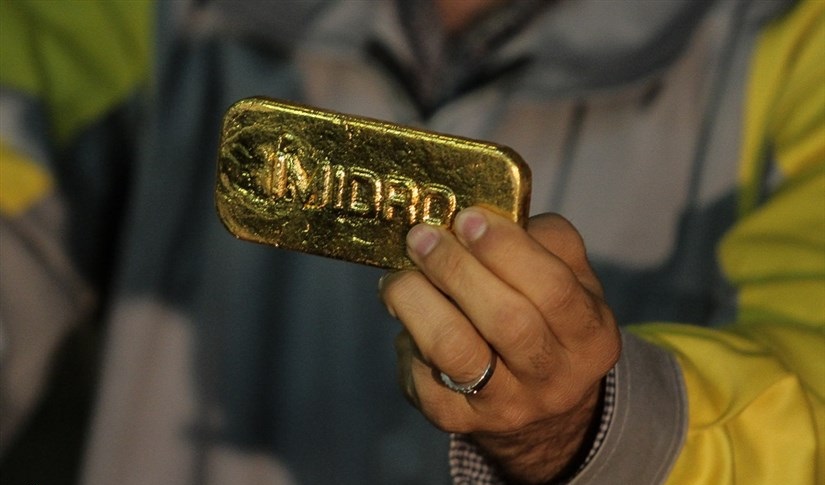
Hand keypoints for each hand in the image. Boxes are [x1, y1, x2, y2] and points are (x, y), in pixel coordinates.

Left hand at [380, 207, 620, 482]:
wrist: (544, 412)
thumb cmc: (550, 321)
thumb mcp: (573, 281)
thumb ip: (545, 241)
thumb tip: (484, 215)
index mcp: (590, 334)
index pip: (554, 289)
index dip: (507, 250)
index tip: (467, 217)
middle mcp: (554, 377)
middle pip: (506, 322)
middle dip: (456, 269)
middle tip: (422, 237)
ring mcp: (506, 405)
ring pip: (456, 352)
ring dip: (418, 303)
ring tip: (399, 275)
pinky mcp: (458, 422)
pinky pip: (423, 378)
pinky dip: (407, 342)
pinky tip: (407, 318)